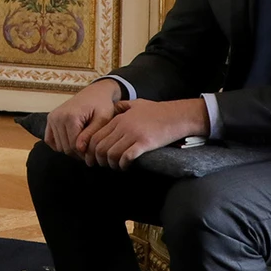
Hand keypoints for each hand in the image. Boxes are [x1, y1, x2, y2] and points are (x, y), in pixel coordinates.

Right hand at [44, 79, 122, 154]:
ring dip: (70, 149)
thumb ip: (91, 134)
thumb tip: (79, 148)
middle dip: (78, 153)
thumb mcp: (103, 119)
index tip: (94, 153)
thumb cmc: (102, 105)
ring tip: (83, 145)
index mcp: (70, 117)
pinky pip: (50, 140)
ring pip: (58, 146)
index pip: (73, 145)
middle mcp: (57, 117)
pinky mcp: (50, 119)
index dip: (85, 153)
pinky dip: (59, 145)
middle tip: (90, 151)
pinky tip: (71, 142)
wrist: (95, 92)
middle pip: (65, 147)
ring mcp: (52, 118)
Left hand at [77, 98, 206, 168]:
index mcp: (119, 118)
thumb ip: (123, 106)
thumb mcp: (137, 104)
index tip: (95, 157)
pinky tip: (126, 166)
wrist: (178, 115)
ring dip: (111, 164)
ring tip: (116, 167)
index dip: (92, 150)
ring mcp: (133, 134)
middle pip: (100, 147)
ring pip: (111, 154)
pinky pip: (126, 157)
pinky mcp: (144, 143)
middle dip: (100, 160)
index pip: (96, 136)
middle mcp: (123, 126)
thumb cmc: (159, 111)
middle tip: (104, 165)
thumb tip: (114, 108)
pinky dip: (123, 164)